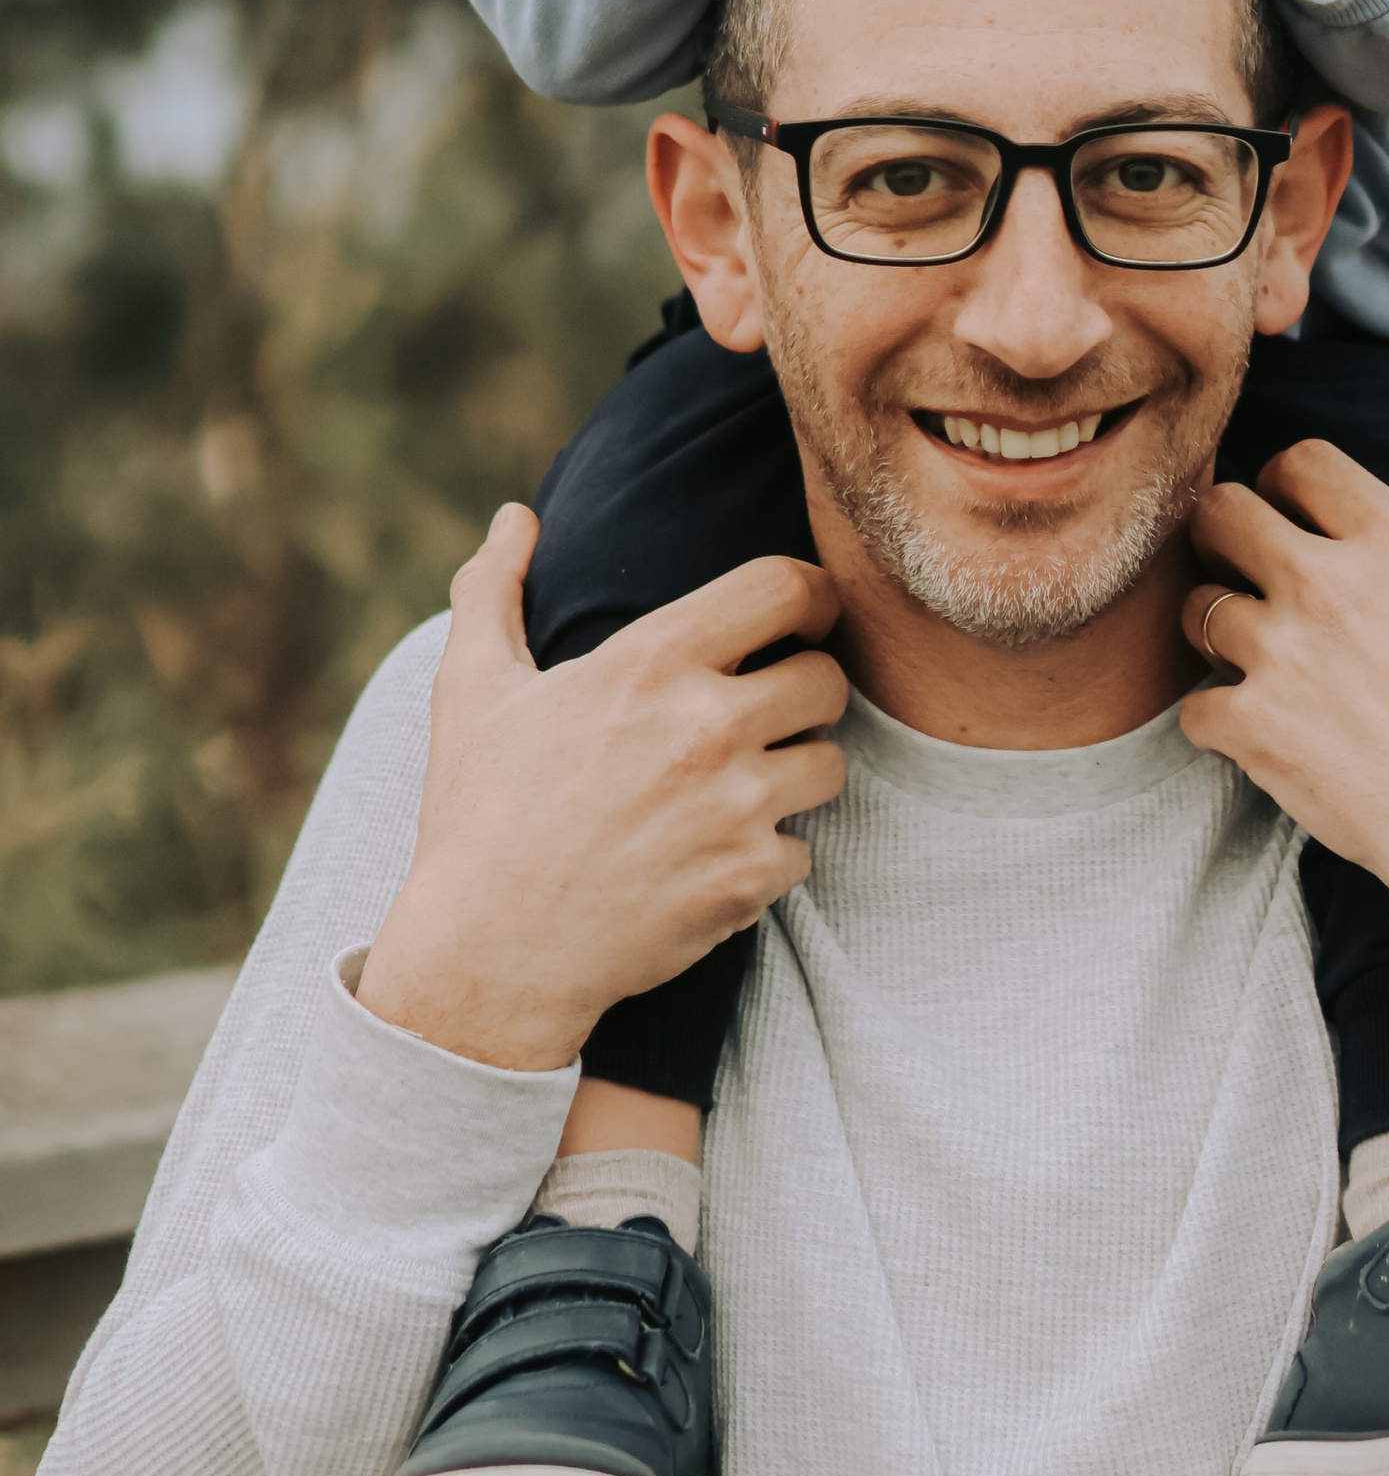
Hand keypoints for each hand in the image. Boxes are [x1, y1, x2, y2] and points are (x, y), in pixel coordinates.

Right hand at [356, 506, 849, 1072]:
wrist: (485, 958)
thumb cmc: (477, 815)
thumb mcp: (471, 690)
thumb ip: (494, 589)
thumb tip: (517, 517)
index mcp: (652, 661)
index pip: (787, 588)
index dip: (810, 598)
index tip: (802, 619)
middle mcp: (707, 725)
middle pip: (827, 679)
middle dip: (803, 691)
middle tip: (762, 715)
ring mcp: (736, 807)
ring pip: (829, 764)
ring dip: (793, 773)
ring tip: (733, 790)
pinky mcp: (749, 881)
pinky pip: (803, 850)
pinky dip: (767, 857)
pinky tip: (709, 860)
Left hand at [1175, 443, 1388, 911]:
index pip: (1300, 461)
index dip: (1288, 485)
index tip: (1296, 517)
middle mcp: (1329, 582)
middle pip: (1219, 512)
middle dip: (1225, 539)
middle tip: (1248, 576)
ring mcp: (1282, 654)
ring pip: (1196, 610)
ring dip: (1218, 634)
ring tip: (1255, 663)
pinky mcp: (1254, 729)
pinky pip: (1194, 708)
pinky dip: (1219, 725)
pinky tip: (1259, 740)